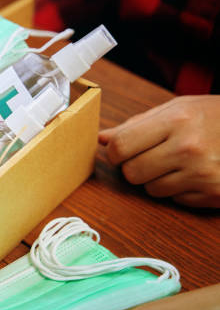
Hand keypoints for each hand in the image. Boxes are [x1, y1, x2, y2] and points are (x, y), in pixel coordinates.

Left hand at [99, 95, 219, 207]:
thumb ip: (136, 124)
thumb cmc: (213, 116)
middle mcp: (188, 149)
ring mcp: (203, 175)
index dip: (115, 152)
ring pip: (151, 190)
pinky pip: (175, 200)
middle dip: (133, 167)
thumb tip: (102, 139)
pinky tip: (192, 174)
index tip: (121, 151)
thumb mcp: (176, 109)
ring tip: (175, 163)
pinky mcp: (214, 195)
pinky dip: (178, 190)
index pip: (121, 147)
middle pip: (132, 173)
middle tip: (149, 156)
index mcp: (176, 122)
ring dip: (156, 180)